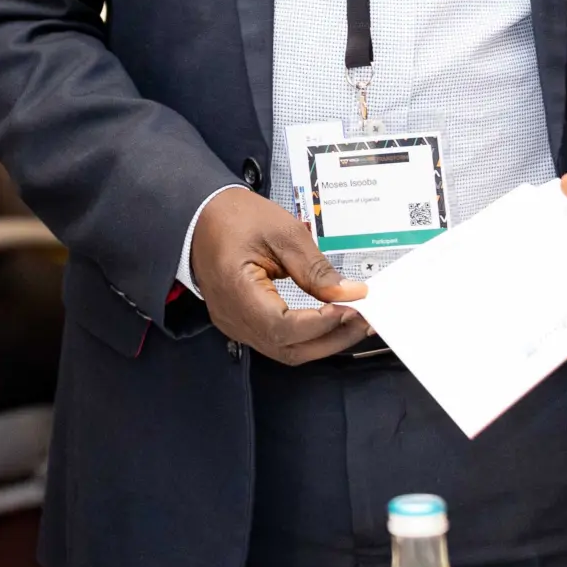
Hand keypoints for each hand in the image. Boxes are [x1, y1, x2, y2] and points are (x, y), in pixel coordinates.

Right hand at [188, 186, 372, 363]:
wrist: (202, 216)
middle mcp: (232, 317)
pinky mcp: (241, 323)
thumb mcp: (283, 232)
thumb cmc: (236, 217)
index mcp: (236, 291)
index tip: (351, 308)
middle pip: (287, 349)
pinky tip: (327, 321)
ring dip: (322, 341)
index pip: (282, 327)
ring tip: (352, 321)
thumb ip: (316, 269)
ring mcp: (234, 324)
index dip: (319, 323)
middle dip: (331, 339)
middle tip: (363, 319)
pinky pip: (277, 341)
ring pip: (285, 351)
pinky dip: (307, 337)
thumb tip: (351, 294)